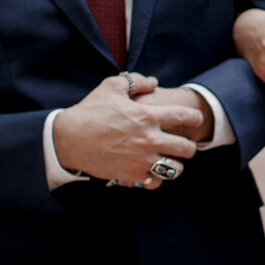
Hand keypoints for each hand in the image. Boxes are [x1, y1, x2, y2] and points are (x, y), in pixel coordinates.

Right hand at [51, 75, 202, 188]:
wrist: (68, 139)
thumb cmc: (90, 111)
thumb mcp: (112, 87)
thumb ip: (136, 81)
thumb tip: (153, 82)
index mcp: (149, 116)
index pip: (186, 117)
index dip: (195, 118)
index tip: (196, 120)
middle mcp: (150, 139)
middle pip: (187, 148)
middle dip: (188, 147)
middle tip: (183, 146)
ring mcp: (142, 160)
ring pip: (176, 169)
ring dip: (175, 165)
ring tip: (170, 161)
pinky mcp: (132, 175)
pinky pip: (156, 183)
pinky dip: (156, 179)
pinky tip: (152, 173)